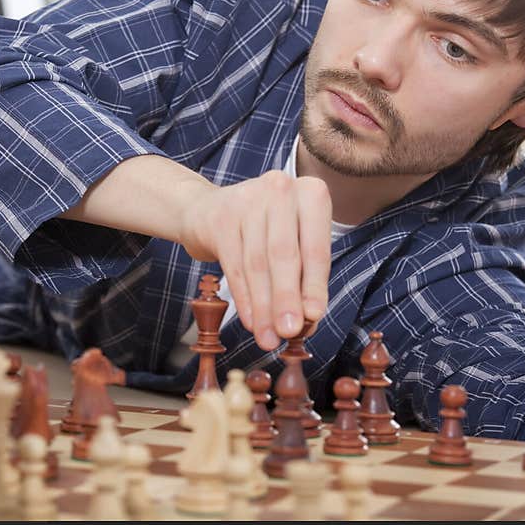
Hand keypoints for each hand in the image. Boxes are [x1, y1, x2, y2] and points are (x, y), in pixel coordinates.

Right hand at [179, 170, 331, 350]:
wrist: (209, 212)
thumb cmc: (263, 232)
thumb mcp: (292, 246)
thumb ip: (304, 279)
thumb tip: (308, 320)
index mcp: (311, 193)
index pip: (316, 248)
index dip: (314, 286)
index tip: (314, 317)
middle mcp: (281, 188)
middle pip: (284, 255)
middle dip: (287, 299)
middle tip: (289, 332)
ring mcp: (247, 199)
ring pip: (257, 264)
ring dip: (264, 306)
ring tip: (268, 336)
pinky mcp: (220, 217)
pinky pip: (234, 266)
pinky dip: (244, 298)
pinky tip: (250, 320)